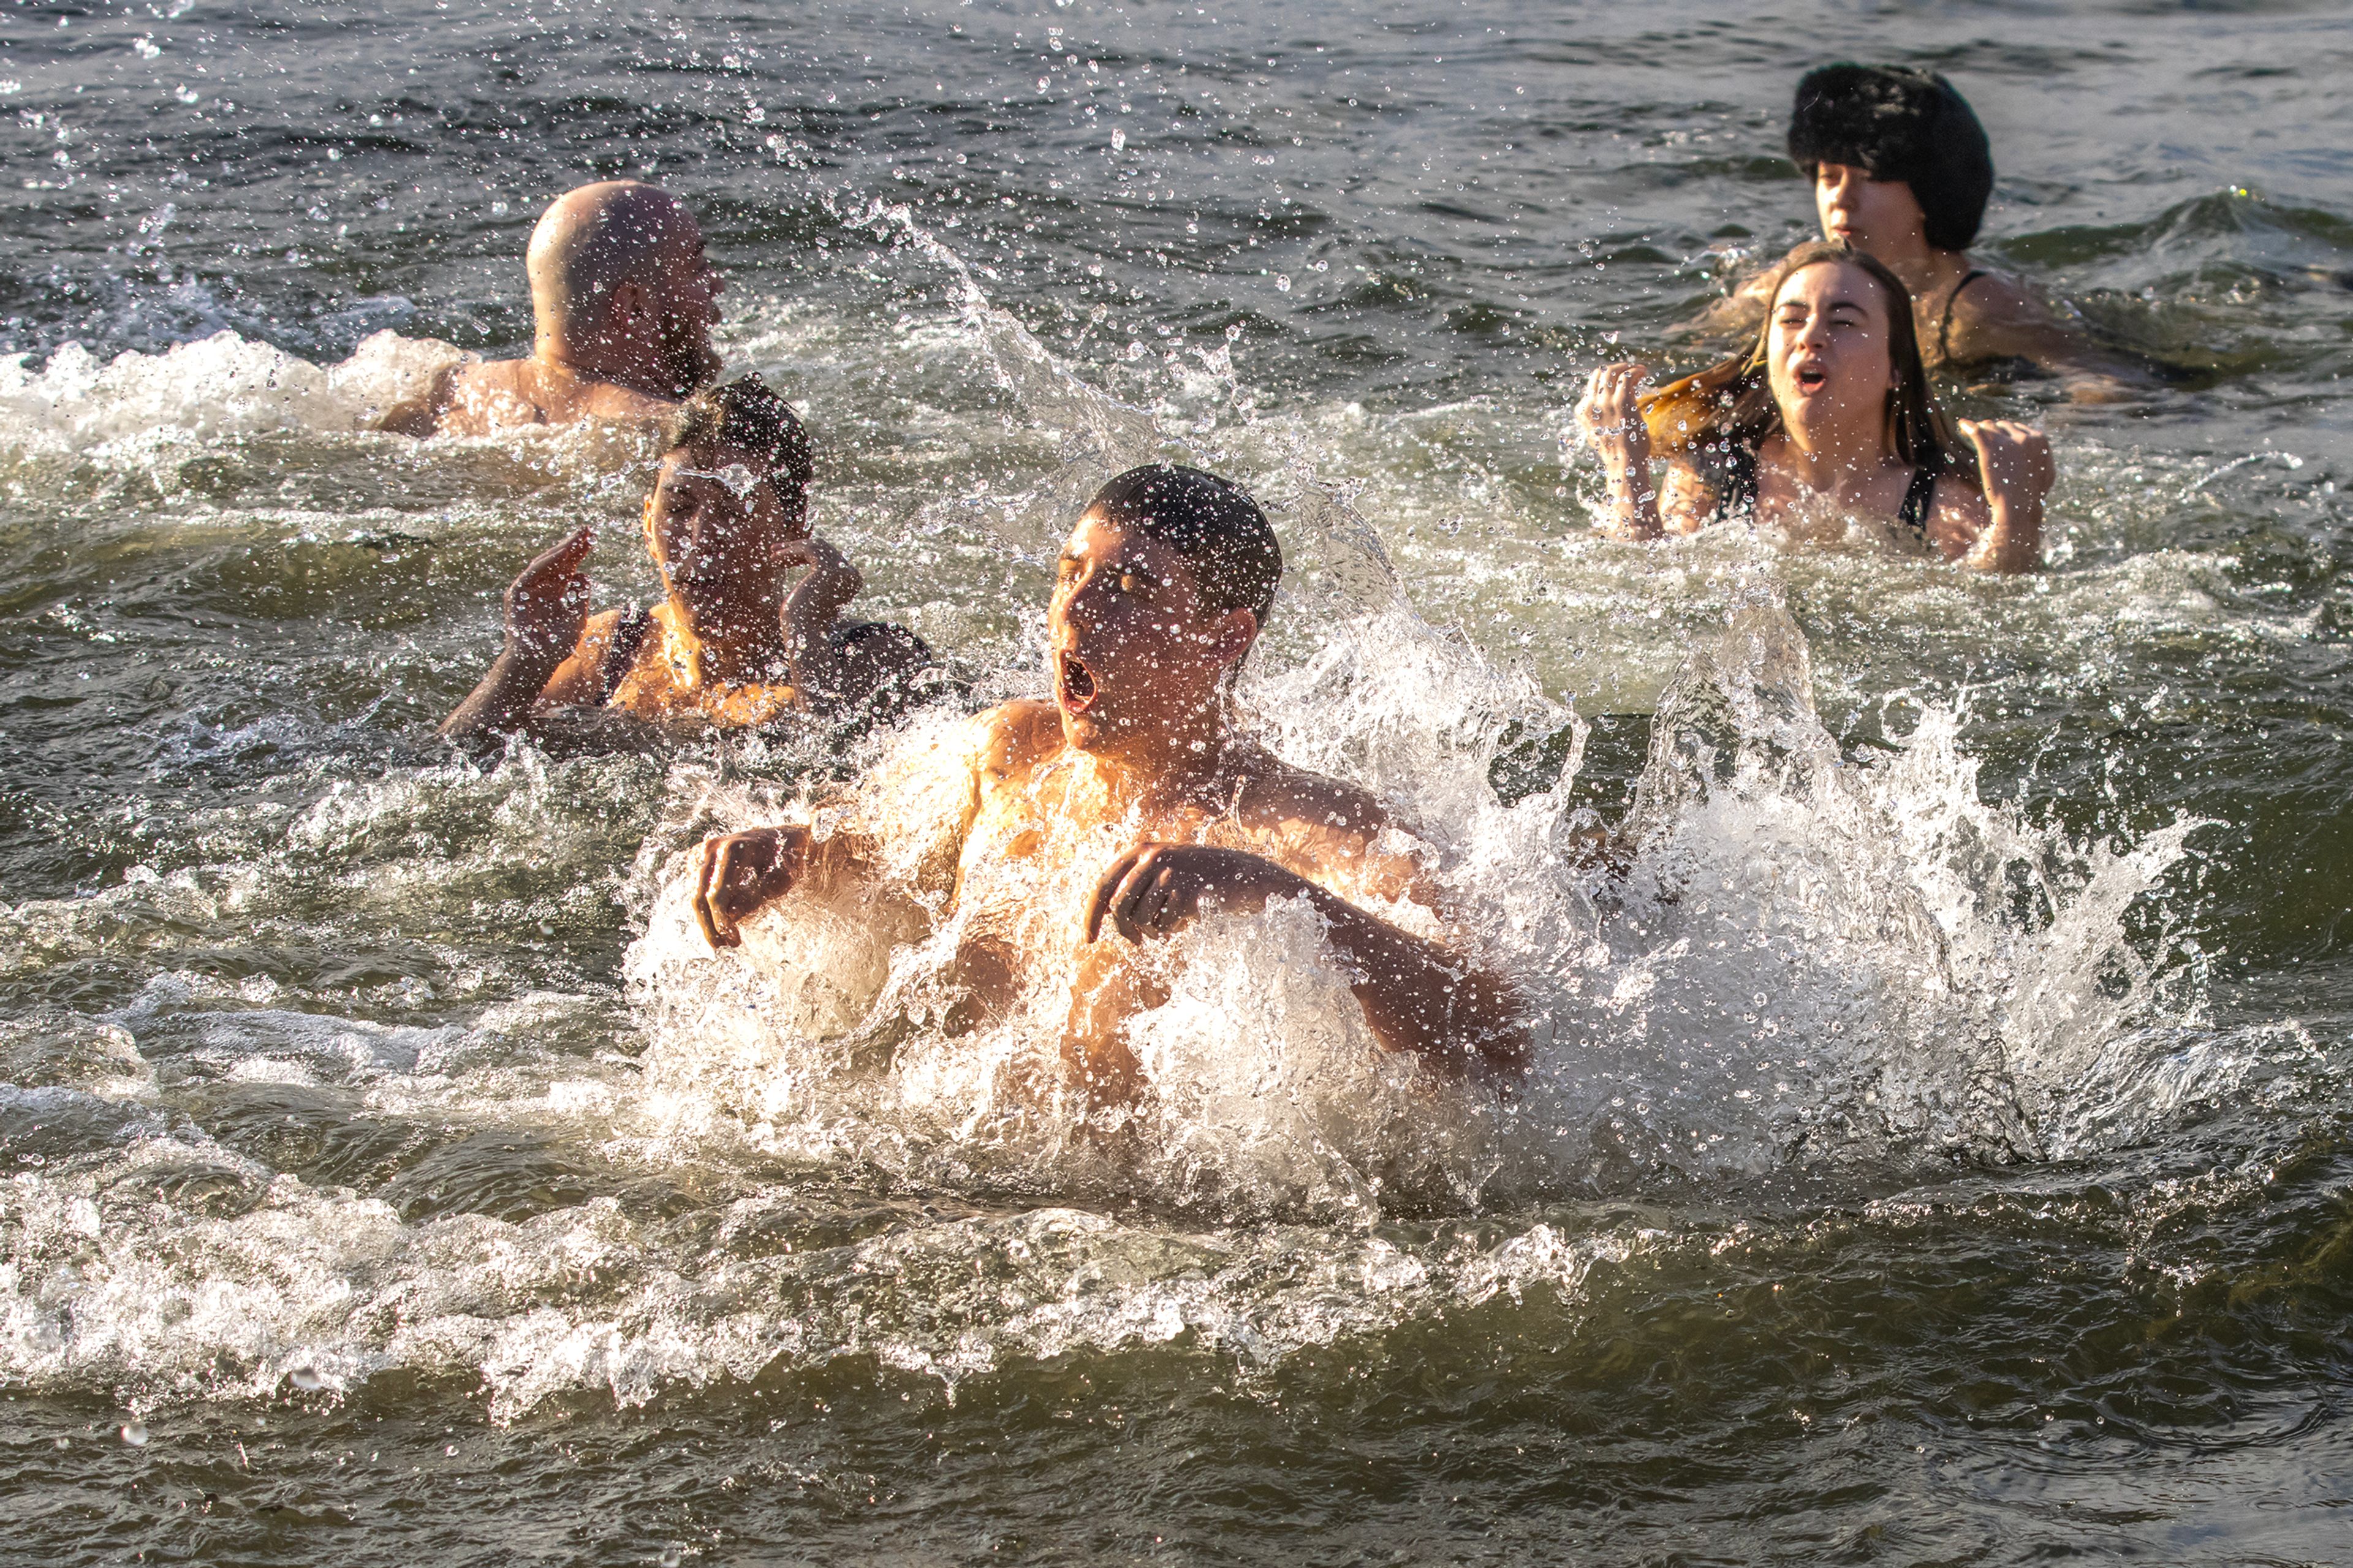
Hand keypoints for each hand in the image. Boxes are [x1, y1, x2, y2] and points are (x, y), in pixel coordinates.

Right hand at [501, 526, 594, 669]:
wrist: (535, 664)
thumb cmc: (556, 646)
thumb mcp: (576, 618)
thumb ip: (579, 597)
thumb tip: (583, 575)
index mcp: (553, 592)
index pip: (567, 567)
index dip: (579, 552)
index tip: (592, 537)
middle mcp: (539, 588)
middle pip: (557, 562)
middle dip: (572, 546)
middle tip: (588, 530)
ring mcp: (526, 590)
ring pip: (545, 564)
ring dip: (562, 550)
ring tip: (579, 538)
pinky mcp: (516, 595)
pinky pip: (533, 573)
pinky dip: (547, 563)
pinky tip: (563, 553)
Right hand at [693, 826, 810, 948]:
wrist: (785, 837)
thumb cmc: (786, 859)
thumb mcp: (778, 881)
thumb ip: (754, 898)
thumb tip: (731, 916)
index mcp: (733, 849)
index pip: (717, 894)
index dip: (721, 922)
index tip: (733, 941)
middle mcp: (712, 847)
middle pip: (699, 896)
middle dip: (709, 926)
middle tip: (722, 947)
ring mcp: (703, 851)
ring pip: (695, 893)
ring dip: (705, 920)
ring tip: (723, 940)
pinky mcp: (699, 858)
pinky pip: (696, 887)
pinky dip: (706, 907)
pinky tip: (721, 922)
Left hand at [780, 534, 860, 621]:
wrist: (804, 635)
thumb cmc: (804, 621)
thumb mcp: (812, 595)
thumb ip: (817, 579)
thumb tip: (808, 561)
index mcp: (853, 581)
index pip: (829, 557)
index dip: (805, 554)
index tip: (784, 557)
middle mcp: (852, 575)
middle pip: (823, 549)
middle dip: (797, 547)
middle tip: (775, 549)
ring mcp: (842, 571)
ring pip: (815, 546)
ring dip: (791, 548)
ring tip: (772, 554)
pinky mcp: (827, 569)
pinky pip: (807, 550)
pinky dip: (789, 552)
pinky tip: (775, 559)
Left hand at [1082, 843, 1309, 944]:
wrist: (1241, 876)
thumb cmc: (1197, 880)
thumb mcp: (1162, 873)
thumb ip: (1135, 887)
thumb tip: (1108, 919)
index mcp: (1140, 850)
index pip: (1102, 886)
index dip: (1090, 916)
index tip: (1087, 941)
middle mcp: (1151, 856)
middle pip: (1118, 908)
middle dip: (1124, 931)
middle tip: (1137, 942)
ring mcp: (1169, 872)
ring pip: (1140, 919)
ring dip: (1152, 931)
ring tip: (1169, 923)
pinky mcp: (1186, 890)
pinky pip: (1164, 924)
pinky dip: (1171, 929)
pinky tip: (1186, 918)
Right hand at [1574, 362, 1653, 473]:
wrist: (1625, 463)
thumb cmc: (1616, 452)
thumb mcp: (1598, 434)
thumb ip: (1596, 420)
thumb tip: (1600, 413)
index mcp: (1583, 412)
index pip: (1591, 385)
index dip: (1607, 379)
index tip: (1620, 379)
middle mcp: (1591, 404)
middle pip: (1600, 374)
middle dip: (1616, 368)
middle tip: (1630, 369)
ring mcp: (1605, 402)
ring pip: (1613, 372)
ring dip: (1627, 366)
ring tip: (1639, 369)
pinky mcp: (1622, 401)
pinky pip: (1626, 377)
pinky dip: (1635, 371)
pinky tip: (1643, 372)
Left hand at [1959, 419, 2053, 513]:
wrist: (2019, 506)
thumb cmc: (2032, 495)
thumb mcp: (2047, 473)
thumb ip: (2044, 459)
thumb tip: (2043, 454)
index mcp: (2040, 440)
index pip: (2020, 429)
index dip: (2008, 434)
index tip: (1999, 439)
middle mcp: (2025, 437)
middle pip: (2004, 426)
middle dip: (1995, 431)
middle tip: (1984, 437)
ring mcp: (2008, 441)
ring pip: (1990, 426)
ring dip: (1982, 429)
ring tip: (1972, 432)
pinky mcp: (1990, 447)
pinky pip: (1975, 430)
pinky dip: (1968, 426)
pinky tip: (1962, 425)